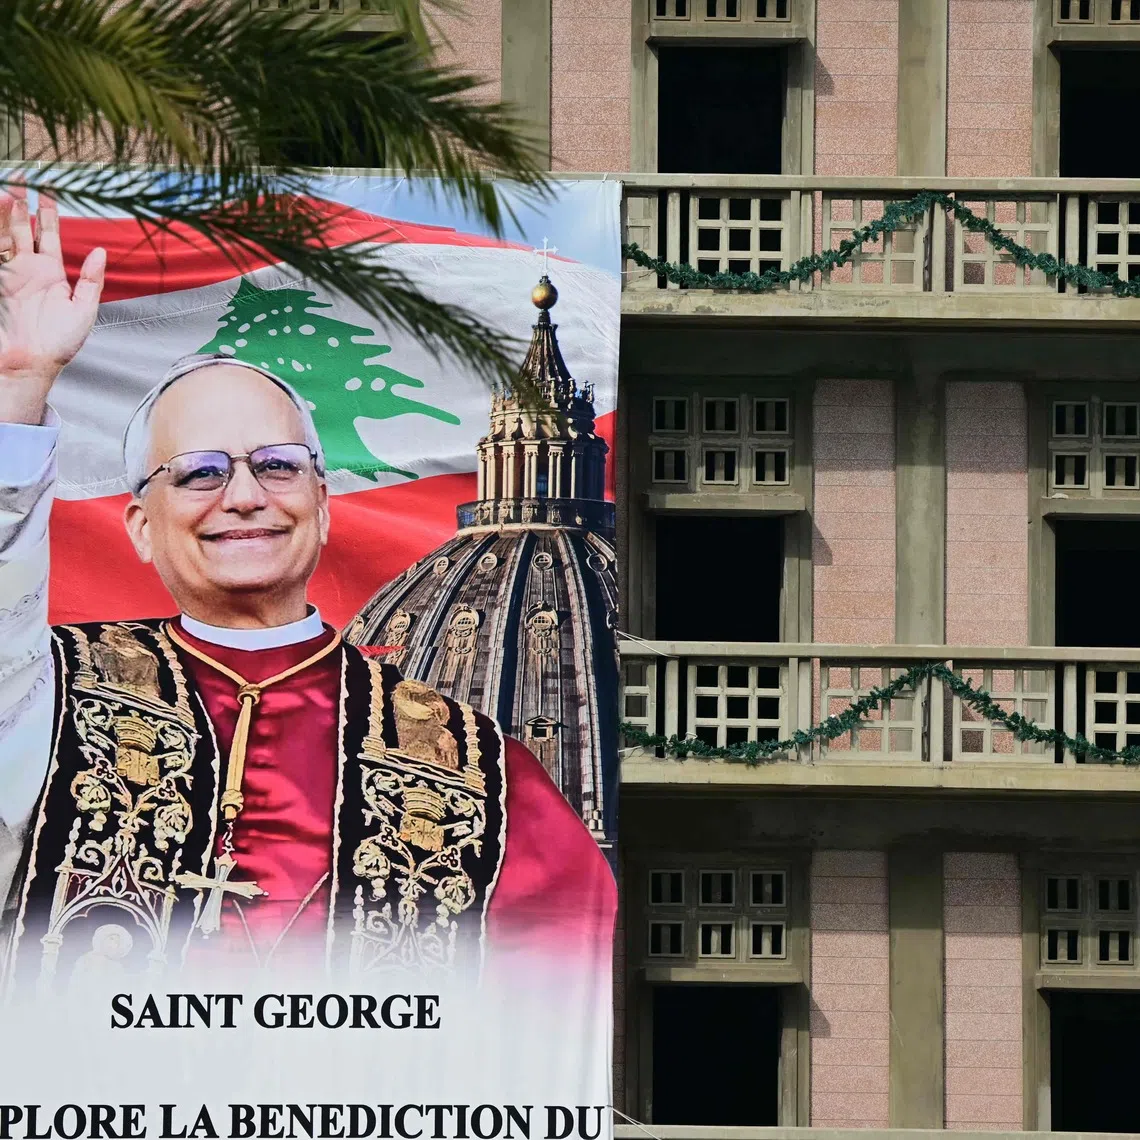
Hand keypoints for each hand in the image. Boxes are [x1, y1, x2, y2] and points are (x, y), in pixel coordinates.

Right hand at [0, 185, 105, 423]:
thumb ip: (92, 280)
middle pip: (24, 228)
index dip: (49, 213)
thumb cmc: (61, 342)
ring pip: (6, 235)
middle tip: (22, 178)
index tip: (50, 190)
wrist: (32, 363)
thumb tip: (101, 251)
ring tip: (9, 190)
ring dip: (6, 214)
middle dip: (22, 203)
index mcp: (52, 273)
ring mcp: (9, 273)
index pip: (50, 235)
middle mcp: (29, 269)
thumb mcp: (85, 310)